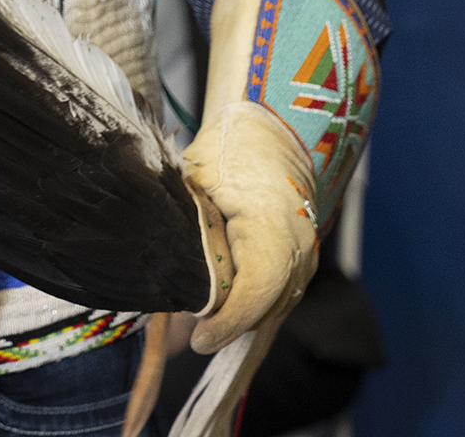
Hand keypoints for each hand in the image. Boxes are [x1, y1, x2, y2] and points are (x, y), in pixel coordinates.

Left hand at [180, 101, 319, 354]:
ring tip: (202, 320)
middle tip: (191, 331)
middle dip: (229, 323)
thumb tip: (156, 267)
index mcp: (273, 224)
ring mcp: (307, 255)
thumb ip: (183, 226)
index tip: (199, 337)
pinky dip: (254, 305)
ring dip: (241, 316)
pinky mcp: (305, 259)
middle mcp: (301, 245)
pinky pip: (281, 295)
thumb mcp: (196, 181)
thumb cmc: (228, 147)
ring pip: (275, 307)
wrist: (271, 125)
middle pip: (266, 307)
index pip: (257, 290)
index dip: (228, 321)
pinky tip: (223, 310)